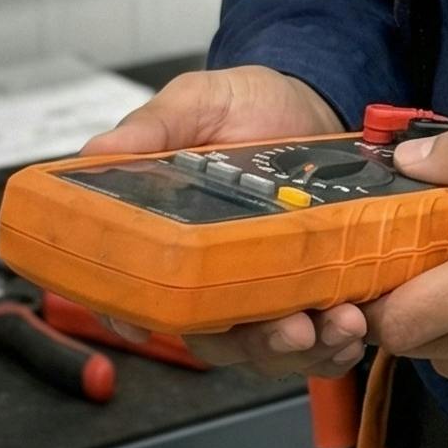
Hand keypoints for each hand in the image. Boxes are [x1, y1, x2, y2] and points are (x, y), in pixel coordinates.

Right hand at [77, 65, 366, 380]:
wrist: (312, 99)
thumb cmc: (247, 104)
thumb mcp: (198, 102)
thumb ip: (154, 127)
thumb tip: (96, 154)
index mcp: (171, 244)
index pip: (138, 298)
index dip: (142, 320)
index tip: (164, 329)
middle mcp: (209, 279)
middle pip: (214, 338)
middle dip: (253, 343)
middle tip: (290, 328)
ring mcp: (260, 290)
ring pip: (266, 347)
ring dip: (301, 349)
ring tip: (338, 326)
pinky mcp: (307, 290)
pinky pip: (315, 338)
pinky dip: (333, 345)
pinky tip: (352, 331)